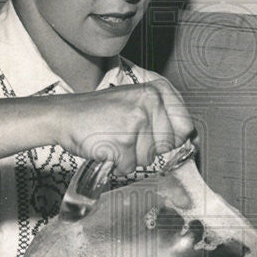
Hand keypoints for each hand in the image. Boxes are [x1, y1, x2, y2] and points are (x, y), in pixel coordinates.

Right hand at [55, 77, 193, 174]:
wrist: (65, 115)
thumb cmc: (101, 113)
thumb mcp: (137, 103)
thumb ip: (164, 117)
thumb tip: (192, 140)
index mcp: (157, 90)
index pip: (185, 126)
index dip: (171, 138)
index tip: (154, 135)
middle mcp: (150, 101)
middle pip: (168, 145)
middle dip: (148, 148)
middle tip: (126, 135)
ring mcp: (137, 120)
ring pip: (149, 158)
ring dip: (130, 156)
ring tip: (114, 138)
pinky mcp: (123, 141)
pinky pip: (130, 166)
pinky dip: (117, 163)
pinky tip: (106, 146)